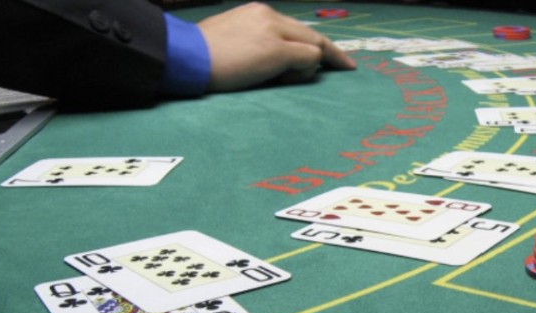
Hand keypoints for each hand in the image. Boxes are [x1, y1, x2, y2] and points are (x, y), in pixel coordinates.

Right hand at [197, 2, 356, 91]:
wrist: (187, 57)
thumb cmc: (202, 57)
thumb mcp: (233, 40)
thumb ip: (258, 42)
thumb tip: (281, 59)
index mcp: (258, 12)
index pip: (297, 28)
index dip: (316, 43)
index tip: (333, 55)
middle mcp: (269, 16)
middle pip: (312, 35)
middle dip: (332, 53)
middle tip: (348, 66)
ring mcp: (274, 31)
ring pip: (313, 47)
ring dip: (307, 67)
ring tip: (281, 77)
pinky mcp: (276, 50)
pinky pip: (309, 60)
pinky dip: (304, 72)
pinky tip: (285, 77)